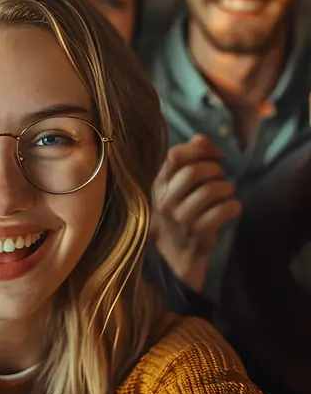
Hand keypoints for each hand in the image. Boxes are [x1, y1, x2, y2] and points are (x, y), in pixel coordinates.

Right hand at [151, 134, 241, 292]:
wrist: (177, 255)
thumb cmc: (180, 213)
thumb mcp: (176, 186)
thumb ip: (188, 159)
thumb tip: (201, 138)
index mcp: (159, 185)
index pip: (175, 155)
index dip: (200, 149)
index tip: (215, 155)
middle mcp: (166, 201)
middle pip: (194, 171)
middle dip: (216, 169)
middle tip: (221, 177)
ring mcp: (182, 219)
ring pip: (211, 190)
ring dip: (227, 188)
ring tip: (227, 193)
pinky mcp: (199, 234)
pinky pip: (224, 210)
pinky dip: (233, 206)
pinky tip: (231, 208)